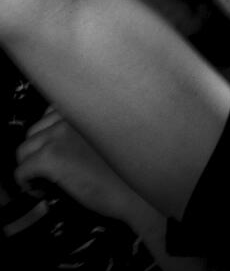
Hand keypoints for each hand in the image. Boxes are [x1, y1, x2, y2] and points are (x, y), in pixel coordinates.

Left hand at [14, 109, 150, 225]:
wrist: (140, 190)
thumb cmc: (134, 168)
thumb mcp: (115, 137)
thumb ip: (93, 128)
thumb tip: (68, 139)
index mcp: (90, 108)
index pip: (53, 111)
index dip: (52, 133)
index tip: (59, 148)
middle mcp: (73, 115)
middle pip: (34, 130)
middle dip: (39, 150)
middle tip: (54, 167)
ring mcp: (60, 134)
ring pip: (24, 150)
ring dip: (31, 165)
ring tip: (47, 179)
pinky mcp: (51, 157)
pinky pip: (21, 171)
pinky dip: (26, 183)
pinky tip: (41, 190)